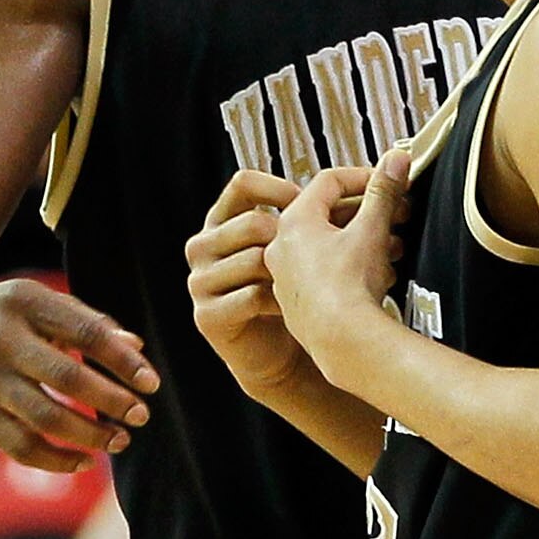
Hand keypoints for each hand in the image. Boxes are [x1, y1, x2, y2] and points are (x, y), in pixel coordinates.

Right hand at [0, 278, 157, 474]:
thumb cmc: (6, 320)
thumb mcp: (40, 306)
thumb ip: (88, 322)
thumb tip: (137, 348)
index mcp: (25, 301)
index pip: (85, 332)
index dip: (122, 360)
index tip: (151, 383)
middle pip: (66, 377)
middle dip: (111, 401)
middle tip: (141, 416)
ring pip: (44, 417)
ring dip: (89, 435)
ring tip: (119, 441)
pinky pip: (20, 446)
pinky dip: (57, 460)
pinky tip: (84, 462)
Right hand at [187, 171, 316, 394]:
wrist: (279, 355)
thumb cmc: (288, 296)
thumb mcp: (288, 249)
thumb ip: (296, 218)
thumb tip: (339, 185)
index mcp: (220, 223)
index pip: (243, 183)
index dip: (279, 188)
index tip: (308, 203)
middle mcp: (202, 248)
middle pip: (253, 223)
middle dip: (291, 240)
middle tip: (317, 257)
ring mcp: (200, 282)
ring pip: (255, 260)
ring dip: (288, 275)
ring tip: (306, 287)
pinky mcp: (207, 315)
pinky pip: (252, 296)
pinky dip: (280, 303)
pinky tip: (292, 311)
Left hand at [266, 151, 407, 382]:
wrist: (343, 343)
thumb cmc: (349, 286)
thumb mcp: (371, 229)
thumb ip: (384, 191)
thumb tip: (395, 160)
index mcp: (295, 222)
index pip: (329, 182)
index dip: (364, 177)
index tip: (387, 181)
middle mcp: (282, 248)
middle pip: (328, 215)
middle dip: (368, 213)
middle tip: (395, 215)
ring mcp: (287, 279)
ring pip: (328, 248)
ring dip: (363, 242)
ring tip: (392, 248)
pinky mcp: (297, 306)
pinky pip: (325, 276)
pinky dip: (350, 269)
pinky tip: (377, 276)